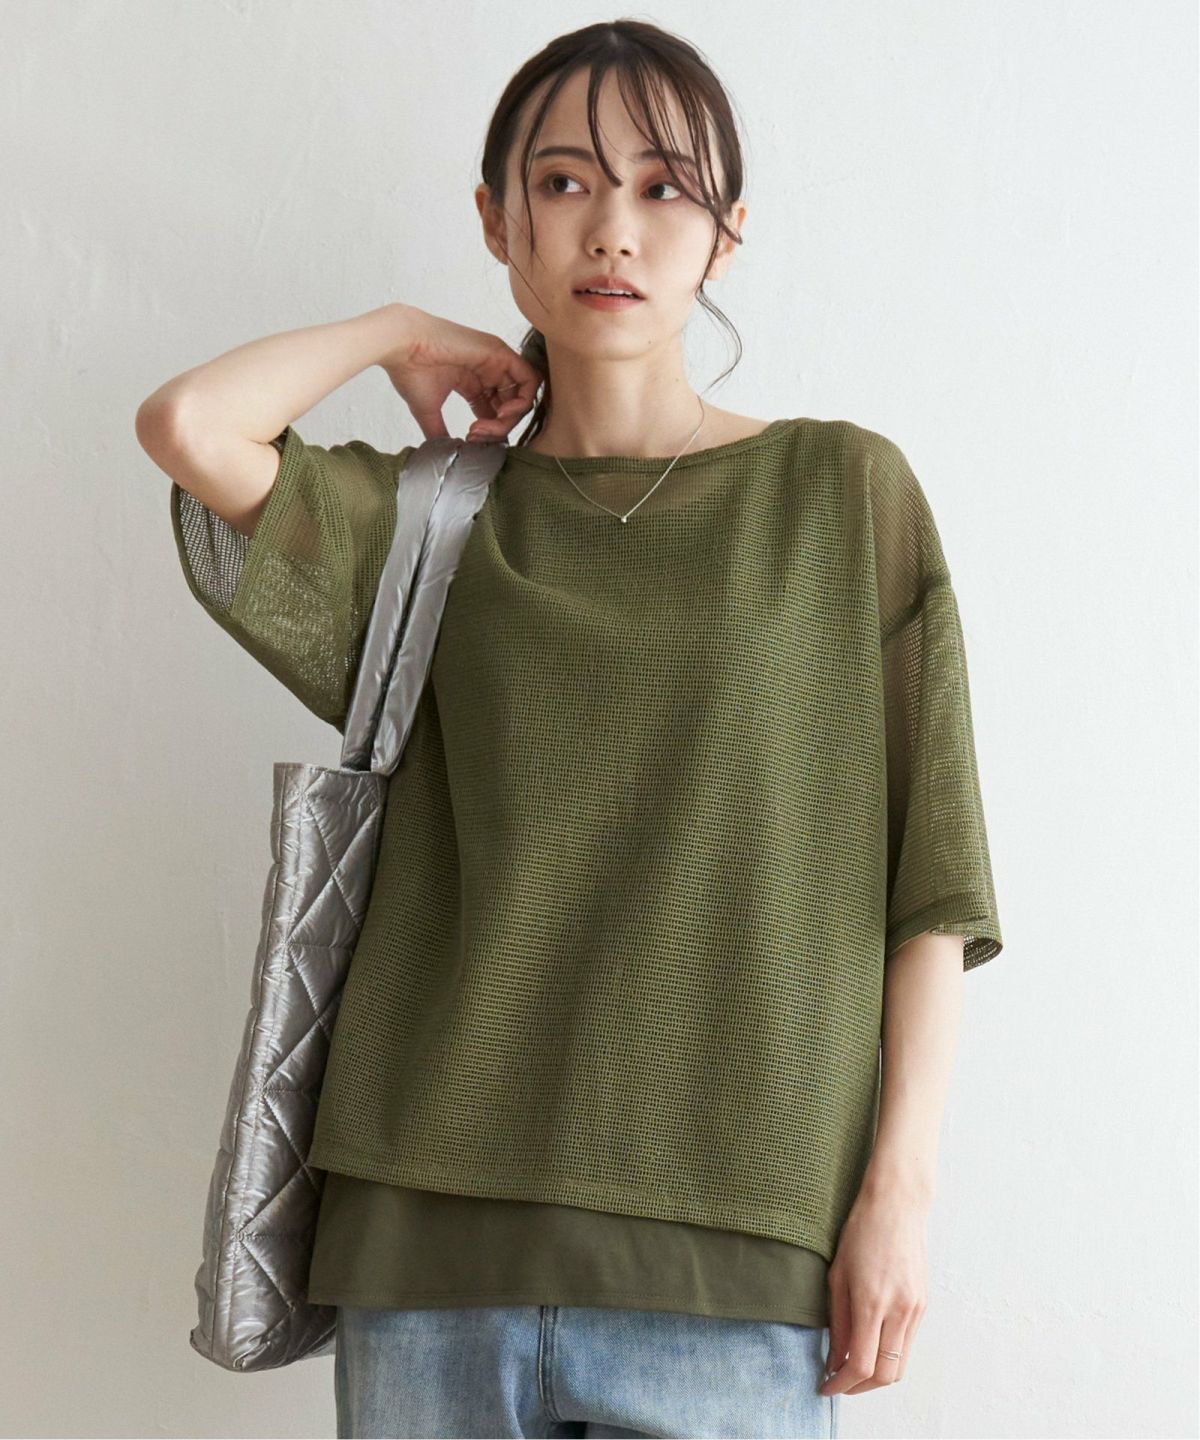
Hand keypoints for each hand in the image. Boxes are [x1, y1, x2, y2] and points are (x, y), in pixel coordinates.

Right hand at [377, 305, 542, 443]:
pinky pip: (530, 380)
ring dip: (508, 420)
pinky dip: (522, 402)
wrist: (402, 346)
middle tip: (476, 436)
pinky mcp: (501, 353)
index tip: (470, 439)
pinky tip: (502, 414)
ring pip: (521, 397)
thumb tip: (446, 455)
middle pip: (510, 408)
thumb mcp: (428, 411)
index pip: (495, 413)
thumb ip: (440, 433)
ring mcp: (496, 362)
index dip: (489, 432)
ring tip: (485, 428)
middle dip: (498, 430)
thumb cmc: (410, 371)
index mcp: (473, 382)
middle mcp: (488, 372)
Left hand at [818, 1178, 929, 1396]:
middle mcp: (899, 1311)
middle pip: (885, 1376)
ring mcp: (915, 1309)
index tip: (826, 1386)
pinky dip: (888, 1354)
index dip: (841, 1384)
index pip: (861, 1365)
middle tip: (839, 1382)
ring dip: (876, 1375)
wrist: (897, 1206)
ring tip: (852, 1366)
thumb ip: (839, 1322)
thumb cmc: (861, 1233)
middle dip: (860, 1388)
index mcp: (873, 1303)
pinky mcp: (924, 1305)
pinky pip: (907, 1344)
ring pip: (900, 1365)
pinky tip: (870, 1343)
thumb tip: (836, 1359)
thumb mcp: (837, 1276)